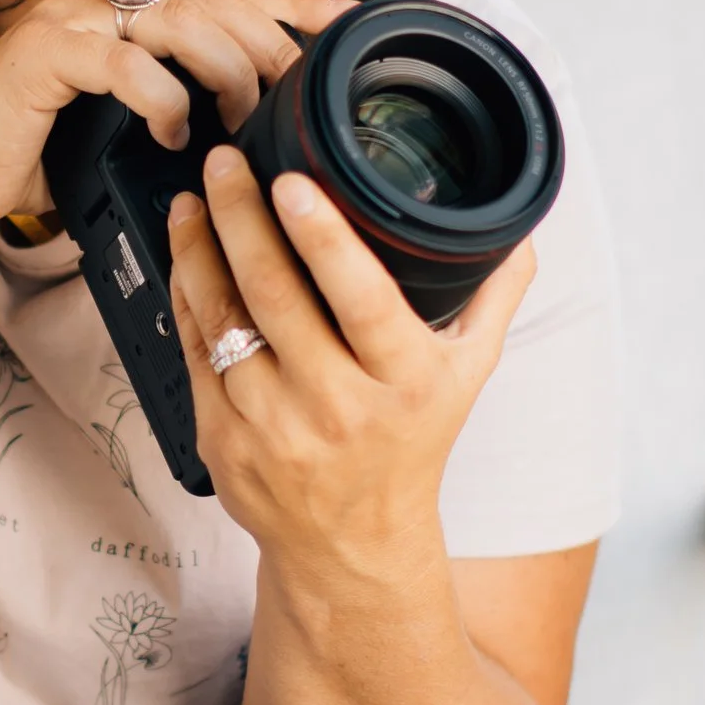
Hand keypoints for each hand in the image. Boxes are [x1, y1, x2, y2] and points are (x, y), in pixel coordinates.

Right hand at [0, 0, 351, 256]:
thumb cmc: (36, 156)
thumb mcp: (125, 128)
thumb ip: (182, 108)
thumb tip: (258, 136)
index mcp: (129, 7)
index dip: (296, 4)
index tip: (353, 23)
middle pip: (218, 2)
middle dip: (271, 48)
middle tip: (301, 101)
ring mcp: (72, 17)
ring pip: (181, 22)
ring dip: (225, 73)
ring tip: (241, 123)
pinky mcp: (43, 52)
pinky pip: (123, 61)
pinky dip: (160, 98)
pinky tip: (172, 134)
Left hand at [166, 149, 535, 570]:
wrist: (353, 544)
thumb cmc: (411, 444)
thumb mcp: (468, 376)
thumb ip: (492, 297)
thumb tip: (516, 228)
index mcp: (403, 381)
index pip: (362, 299)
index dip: (324, 238)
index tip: (293, 182)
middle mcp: (337, 406)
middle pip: (278, 296)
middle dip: (243, 217)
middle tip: (226, 160)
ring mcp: (272, 426)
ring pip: (225, 318)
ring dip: (201, 248)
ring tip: (197, 196)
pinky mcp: (223, 439)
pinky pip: (195, 350)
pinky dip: (187, 294)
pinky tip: (188, 252)